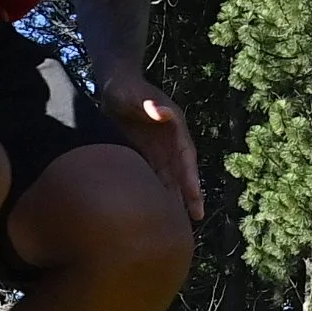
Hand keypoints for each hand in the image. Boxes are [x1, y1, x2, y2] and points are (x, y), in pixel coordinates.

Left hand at [98, 67, 205, 219]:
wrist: (114, 87)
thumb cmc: (125, 88)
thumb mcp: (134, 94)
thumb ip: (148, 103)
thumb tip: (160, 111)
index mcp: (174, 127)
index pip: (185, 155)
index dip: (190, 175)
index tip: (194, 193)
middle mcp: (171, 141)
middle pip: (182, 170)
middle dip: (190, 193)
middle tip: (197, 217)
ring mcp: (159, 148)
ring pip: (170, 177)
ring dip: (176, 198)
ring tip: (181, 223)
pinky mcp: (147, 154)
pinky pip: (155, 176)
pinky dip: (158, 192)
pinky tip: (158, 211)